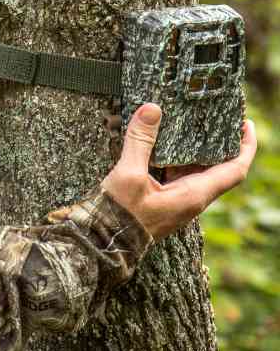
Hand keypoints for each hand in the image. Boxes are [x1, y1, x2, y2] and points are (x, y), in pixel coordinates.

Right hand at [100, 103, 256, 240]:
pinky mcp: (164, 199)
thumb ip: (140, 141)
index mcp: (193, 195)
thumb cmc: (120, 214)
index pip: (234, 171)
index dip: (245, 147)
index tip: (246, 125)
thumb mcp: (129, 174)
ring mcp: (178, 200)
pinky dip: (178, 157)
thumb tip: (151, 109)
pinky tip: (164, 142)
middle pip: (218, 168)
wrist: (104, 241)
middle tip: (216, 117)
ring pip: (197, 170)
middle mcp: (192, 198)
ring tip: (191, 123)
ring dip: (198, 149)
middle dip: (221, 143)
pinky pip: (179, 174)